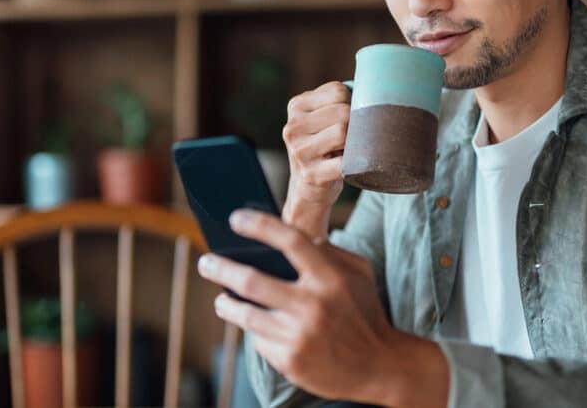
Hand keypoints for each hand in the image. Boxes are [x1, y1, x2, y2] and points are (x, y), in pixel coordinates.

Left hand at [196, 209, 447, 406]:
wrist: (380, 367)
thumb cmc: (365, 313)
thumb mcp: (358, 274)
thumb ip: (327, 251)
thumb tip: (288, 234)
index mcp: (330, 278)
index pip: (289, 240)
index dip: (258, 225)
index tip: (234, 219)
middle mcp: (313, 306)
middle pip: (251, 280)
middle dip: (221, 268)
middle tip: (205, 261)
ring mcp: (300, 336)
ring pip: (245, 314)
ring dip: (226, 303)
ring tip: (221, 298)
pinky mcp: (291, 362)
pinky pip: (259, 340)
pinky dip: (255, 331)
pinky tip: (256, 326)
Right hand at [282, 81, 350, 234]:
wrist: (307, 187)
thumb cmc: (323, 146)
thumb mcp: (320, 118)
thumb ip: (337, 100)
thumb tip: (372, 84)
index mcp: (296, 106)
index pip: (337, 90)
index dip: (352, 103)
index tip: (348, 118)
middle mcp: (292, 127)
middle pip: (342, 111)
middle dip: (356, 123)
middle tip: (352, 138)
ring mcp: (299, 152)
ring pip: (343, 132)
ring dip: (355, 142)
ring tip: (348, 150)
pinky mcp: (311, 174)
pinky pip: (345, 161)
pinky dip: (356, 162)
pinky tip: (351, 164)